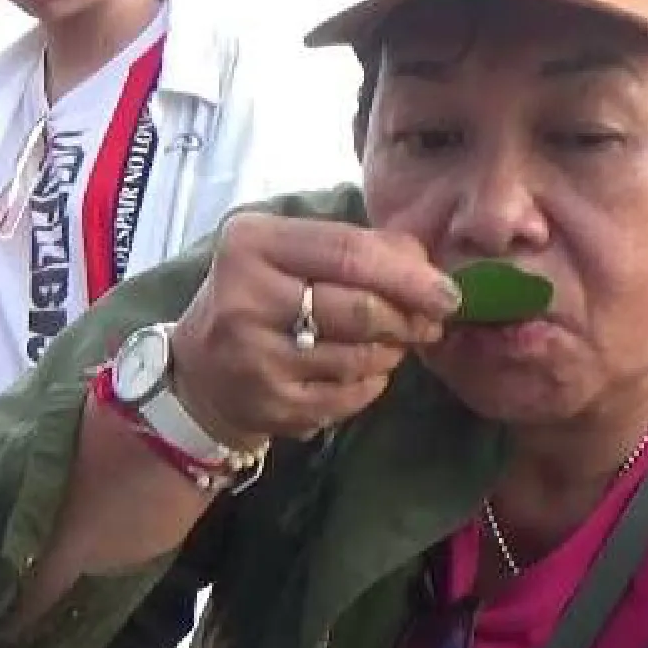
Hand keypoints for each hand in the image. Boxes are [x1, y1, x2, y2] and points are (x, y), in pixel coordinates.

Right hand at [168, 212, 460, 448]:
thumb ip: (356, 248)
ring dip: (391, 352)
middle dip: (408, 318)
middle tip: (429, 323)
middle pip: (360, 309)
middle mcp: (244, 297)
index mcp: (251, 243)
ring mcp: (254, 357)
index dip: (409, 274)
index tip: (448, 292)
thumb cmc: (260, 299)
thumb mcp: (290, 254)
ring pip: (359, 356)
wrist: (199, 375)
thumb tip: (425, 264)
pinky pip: (349, 396)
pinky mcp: (270, 404)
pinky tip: (363, 372)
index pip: (349, 253)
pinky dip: (370, 383)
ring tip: (391, 344)